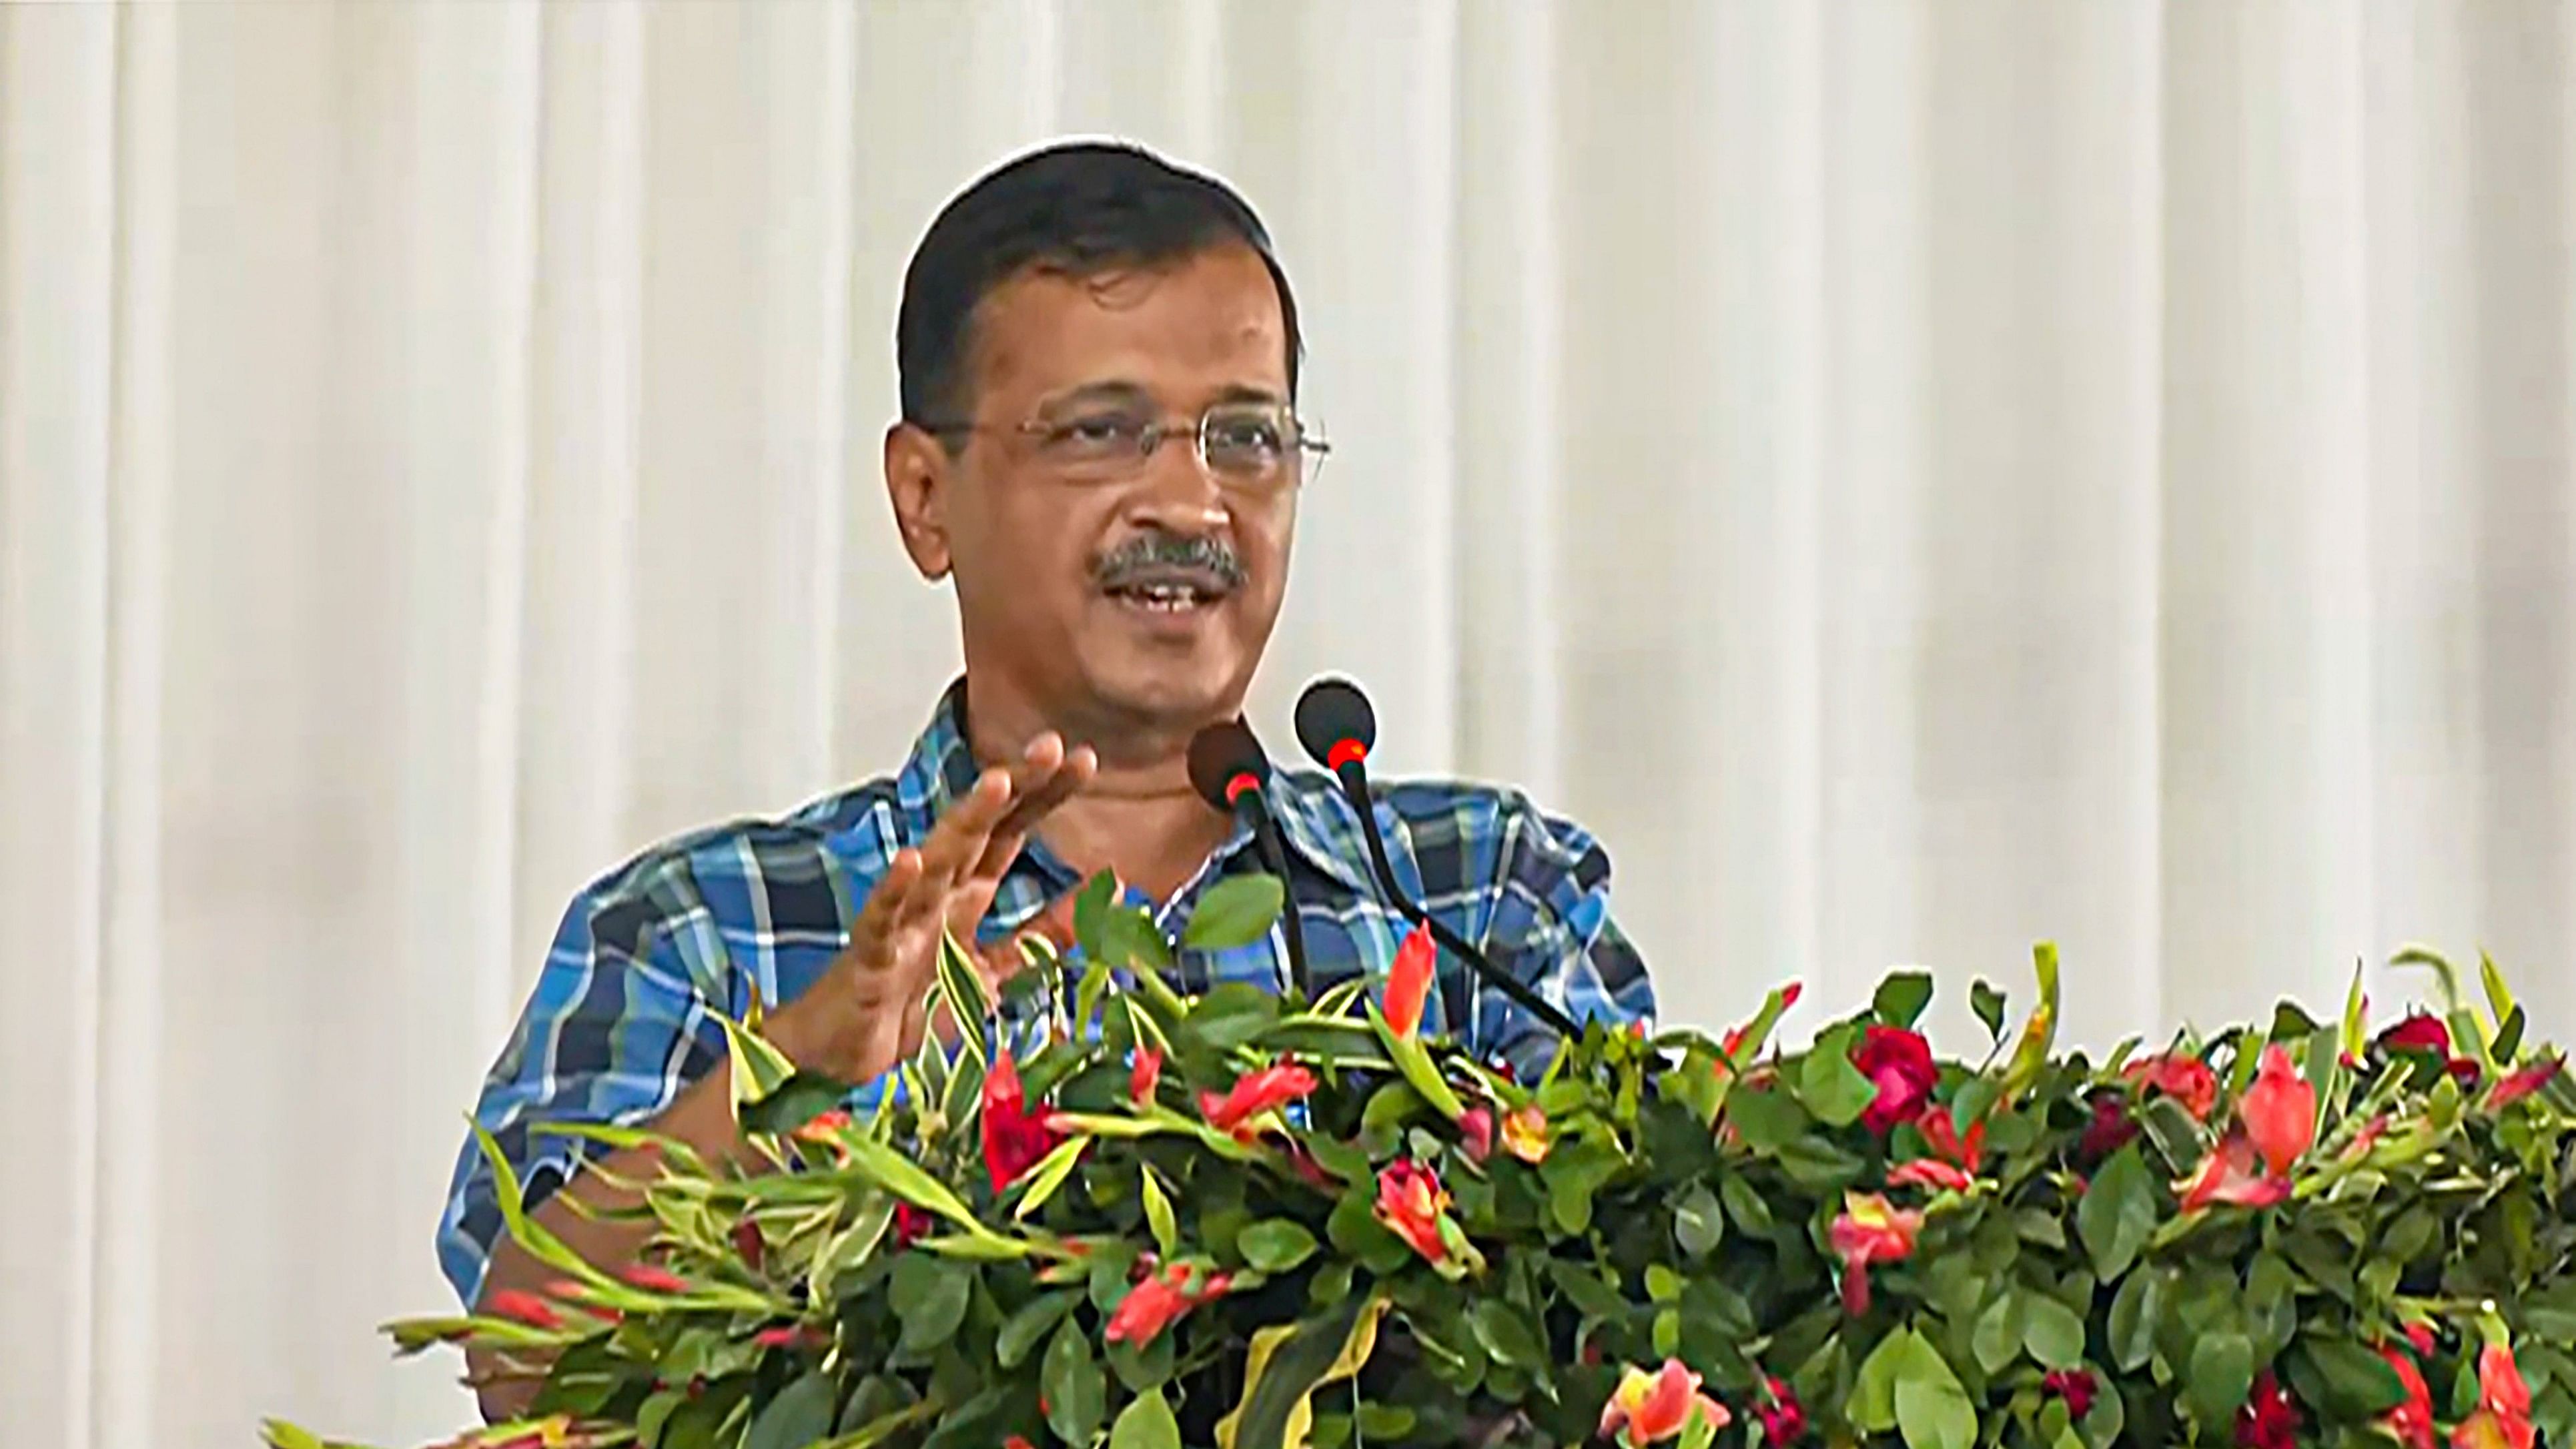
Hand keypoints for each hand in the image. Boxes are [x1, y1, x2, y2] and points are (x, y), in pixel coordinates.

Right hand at [770, 732, 1096, 1084]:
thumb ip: (1045, 935)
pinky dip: (894, 890)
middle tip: (1051, 746)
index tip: (1084, 760)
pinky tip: (909, 862)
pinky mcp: (871, 956)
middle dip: (1012, 787)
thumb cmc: (909, 1009)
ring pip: (937, 861)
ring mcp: (903, 922)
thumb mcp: (995, 972)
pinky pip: (883, 918)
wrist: (842, 1060)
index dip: (1043, 796)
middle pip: (978, 830)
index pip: (1010, 832)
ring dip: (965, 821)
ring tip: (998, 782)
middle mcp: (936, 897)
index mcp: (965, 896)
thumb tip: (1106, 893)